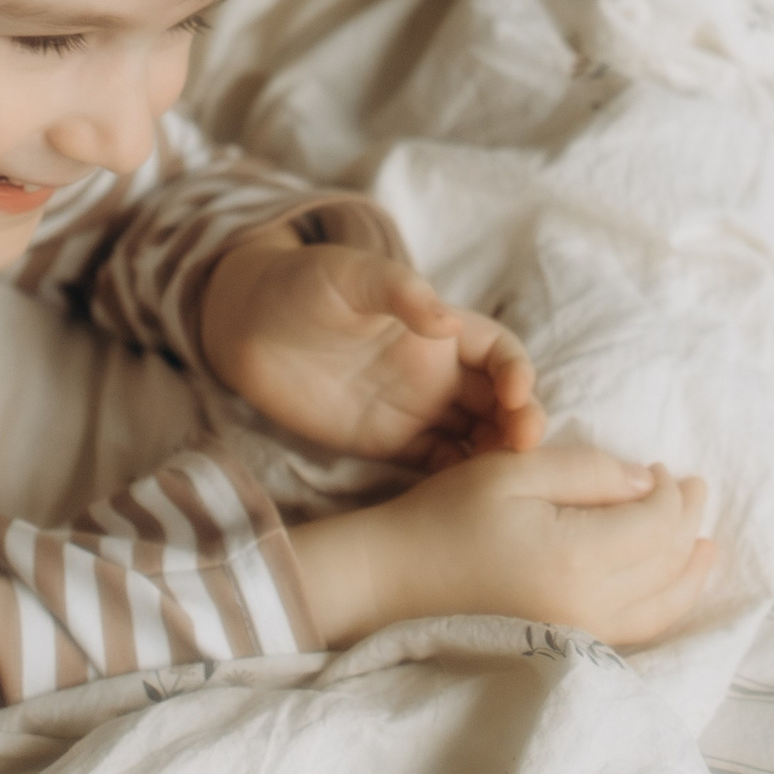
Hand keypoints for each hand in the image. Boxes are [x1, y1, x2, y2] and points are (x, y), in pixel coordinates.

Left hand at [200, 228, 543, 463]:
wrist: (247, 324)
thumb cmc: (302, 283)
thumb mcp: (351, 275)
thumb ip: (398, 291)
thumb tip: (447, 320)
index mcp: (438, 329)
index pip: (497, 351)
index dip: (515, 370)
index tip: (515, 394)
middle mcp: (436, 372)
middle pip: (499, 402)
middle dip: (521, 423)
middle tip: (526, 447)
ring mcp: (415, 410)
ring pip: (477, 437)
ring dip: (498, 456)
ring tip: (505, 482)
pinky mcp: (388, 443)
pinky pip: (438, 465)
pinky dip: (460, 481)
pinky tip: (464, 499)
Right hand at [289, 443, 714, 649]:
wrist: (394, 582)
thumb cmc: (447, 516)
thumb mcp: (516, 471)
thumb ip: (589, 472)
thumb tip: (649, 482)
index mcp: (579, 557)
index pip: (657, 524)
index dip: (673, 493)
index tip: (669, 467)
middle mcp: (590, 608)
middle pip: (667, 566)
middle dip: (689, 525)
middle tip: (696, 490)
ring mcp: (581, 638)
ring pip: (661, 608)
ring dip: (688, 572)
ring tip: (705, 543)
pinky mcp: (566, 650)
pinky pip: (636, 631)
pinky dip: (665, 605)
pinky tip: (669, 585)